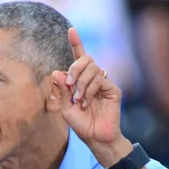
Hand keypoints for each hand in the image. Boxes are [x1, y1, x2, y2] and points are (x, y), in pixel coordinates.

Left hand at [52, 28, 130, 163]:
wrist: (96, 138)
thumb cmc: (81, 124)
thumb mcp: (65, 108)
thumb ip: (61, 91)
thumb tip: (56, 72)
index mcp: (81, 81)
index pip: (79, 58)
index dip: (76, 43)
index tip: (71, 30)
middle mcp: (94, 79)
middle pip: (86, 59)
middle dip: (74, 68)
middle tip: (68, 85)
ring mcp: (104, 84)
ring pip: (93, 68)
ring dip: (81, 83)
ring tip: (78, 99)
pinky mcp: (113, 90)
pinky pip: (100, 80)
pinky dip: (90, 90)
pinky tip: (86, 102)